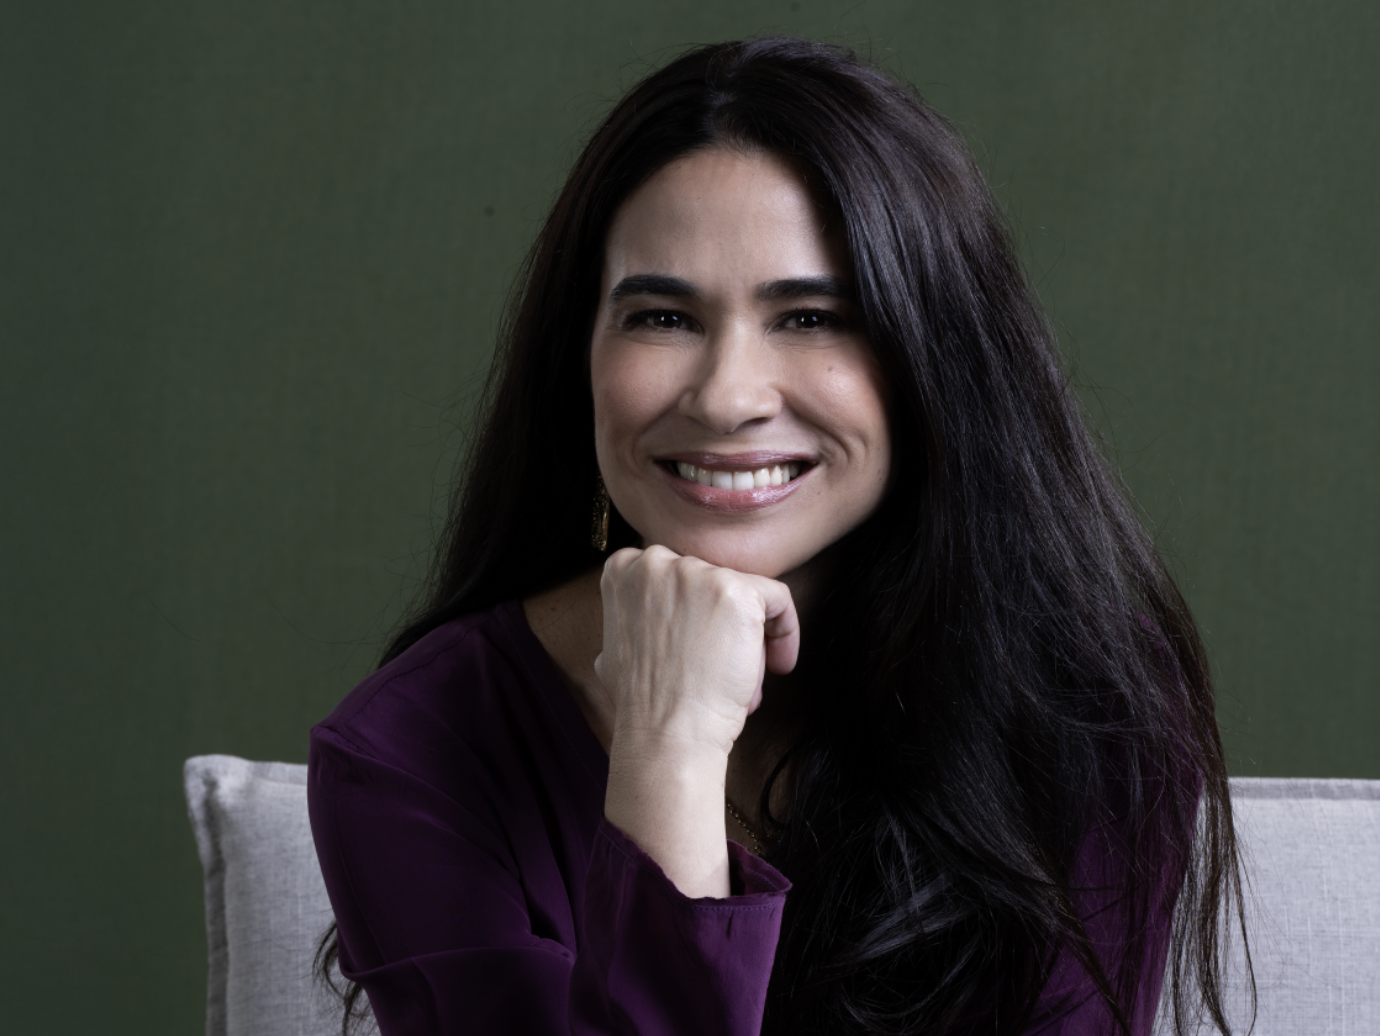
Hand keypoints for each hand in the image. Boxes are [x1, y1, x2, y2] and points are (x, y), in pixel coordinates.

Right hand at [596, 544, 798, 896]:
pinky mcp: (737, 591)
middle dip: (721, 627)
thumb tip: (648, 622)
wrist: (665, 734)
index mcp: (624, 569)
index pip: (678, 577)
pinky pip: (777, 599)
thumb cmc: (643, 703)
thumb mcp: (614, 648)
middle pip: (711, 583)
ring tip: (742, 679)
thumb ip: (632, 619)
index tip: (702, 644)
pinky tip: (778, 665)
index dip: (696, 612)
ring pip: (743, 594)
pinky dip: (784, 631)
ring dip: (749, 637)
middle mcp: (656, 561)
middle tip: (722, 668)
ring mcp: (697, 573)